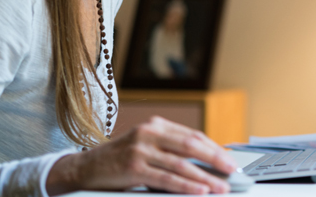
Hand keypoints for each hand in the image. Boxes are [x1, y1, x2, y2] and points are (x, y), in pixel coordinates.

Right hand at [46, 116, 237, 194]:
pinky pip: (166, 178)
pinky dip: (186, 186)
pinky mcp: (134, 168)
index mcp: (156, 125)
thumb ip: (170, 149)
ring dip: (205, 177)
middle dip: (216, 159)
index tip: (229, 159)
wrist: (84, 169)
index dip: (214, 148)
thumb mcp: (146, 146)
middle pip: (191, 145)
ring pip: (182, 164)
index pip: (193, 135)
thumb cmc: (120, 160)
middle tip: (232, 171)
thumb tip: (205, 162)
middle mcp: (149, 132)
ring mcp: (140, 149)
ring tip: (221, 187)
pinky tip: (200, 190)